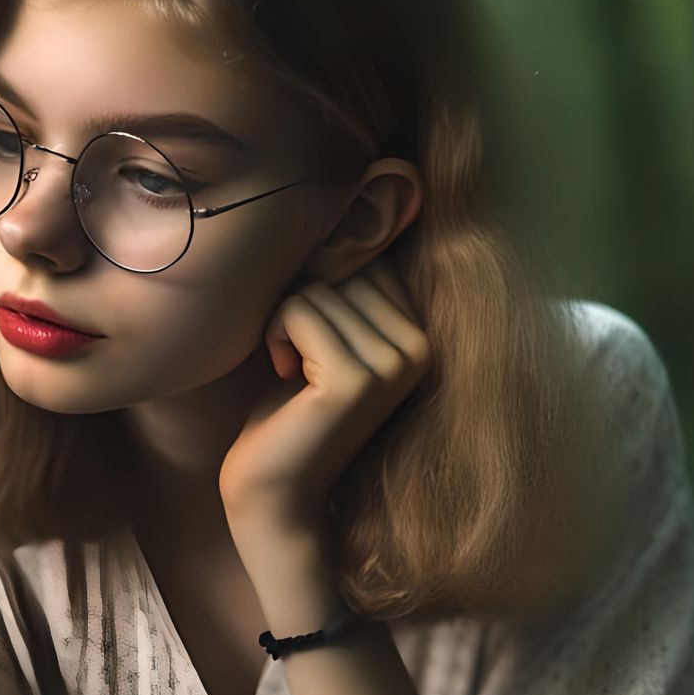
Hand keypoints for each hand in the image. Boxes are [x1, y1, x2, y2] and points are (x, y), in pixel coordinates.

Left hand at [218, 256, 431, 542]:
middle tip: (295, 360)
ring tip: (290, 371)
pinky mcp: (356, 379)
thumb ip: (344, 288)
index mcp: (420, 331)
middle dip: (300, 303)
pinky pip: (301, 310)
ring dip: (283, 321)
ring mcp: (393, 362)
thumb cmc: (286, 413)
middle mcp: (420, 345)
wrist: (273, 492)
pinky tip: (283, 376)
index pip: (365, 256)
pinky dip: (276, 334)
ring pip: (318, 287)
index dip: (320, 288)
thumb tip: (349, 202)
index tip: (311, 343)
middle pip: (342, 267)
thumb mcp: (323, 337)